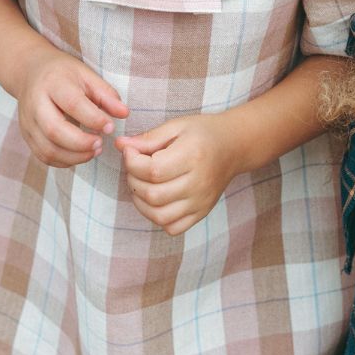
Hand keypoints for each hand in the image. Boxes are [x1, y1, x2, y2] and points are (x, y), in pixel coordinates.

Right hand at [17, 47, 127, 166]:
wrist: (30, 72)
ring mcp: (28, 122)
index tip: (110, 127)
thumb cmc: (62, 74)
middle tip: (100, 144)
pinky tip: (79, 155)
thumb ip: (106, 95)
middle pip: (54, 130)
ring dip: (74, 156)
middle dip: (81, 143)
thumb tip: (124, 113)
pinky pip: (44, 156)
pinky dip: (64, 161)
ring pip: (47, 149)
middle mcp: (35, 104)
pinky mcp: (27, 135)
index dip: (93, 119)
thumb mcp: (86, 76)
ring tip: (94, 151)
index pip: (72, 104)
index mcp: (53, 83)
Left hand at [116, 114, 241, 235]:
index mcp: (192, 157)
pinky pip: (172, 227)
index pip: (152, 171)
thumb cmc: (203, 133)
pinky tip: (155, 200)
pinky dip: (157, 218)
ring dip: (140, 202)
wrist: (234, 147)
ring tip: (141, 184)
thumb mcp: (176, 126)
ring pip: (159, 215)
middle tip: (135, 167)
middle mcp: (198, 183)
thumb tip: (121, 145)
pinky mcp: (201, 213)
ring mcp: (201, 202)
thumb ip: (148, 138)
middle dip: (133, 181)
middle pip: (152, 194)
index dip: (132, 162)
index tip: (131, 152)